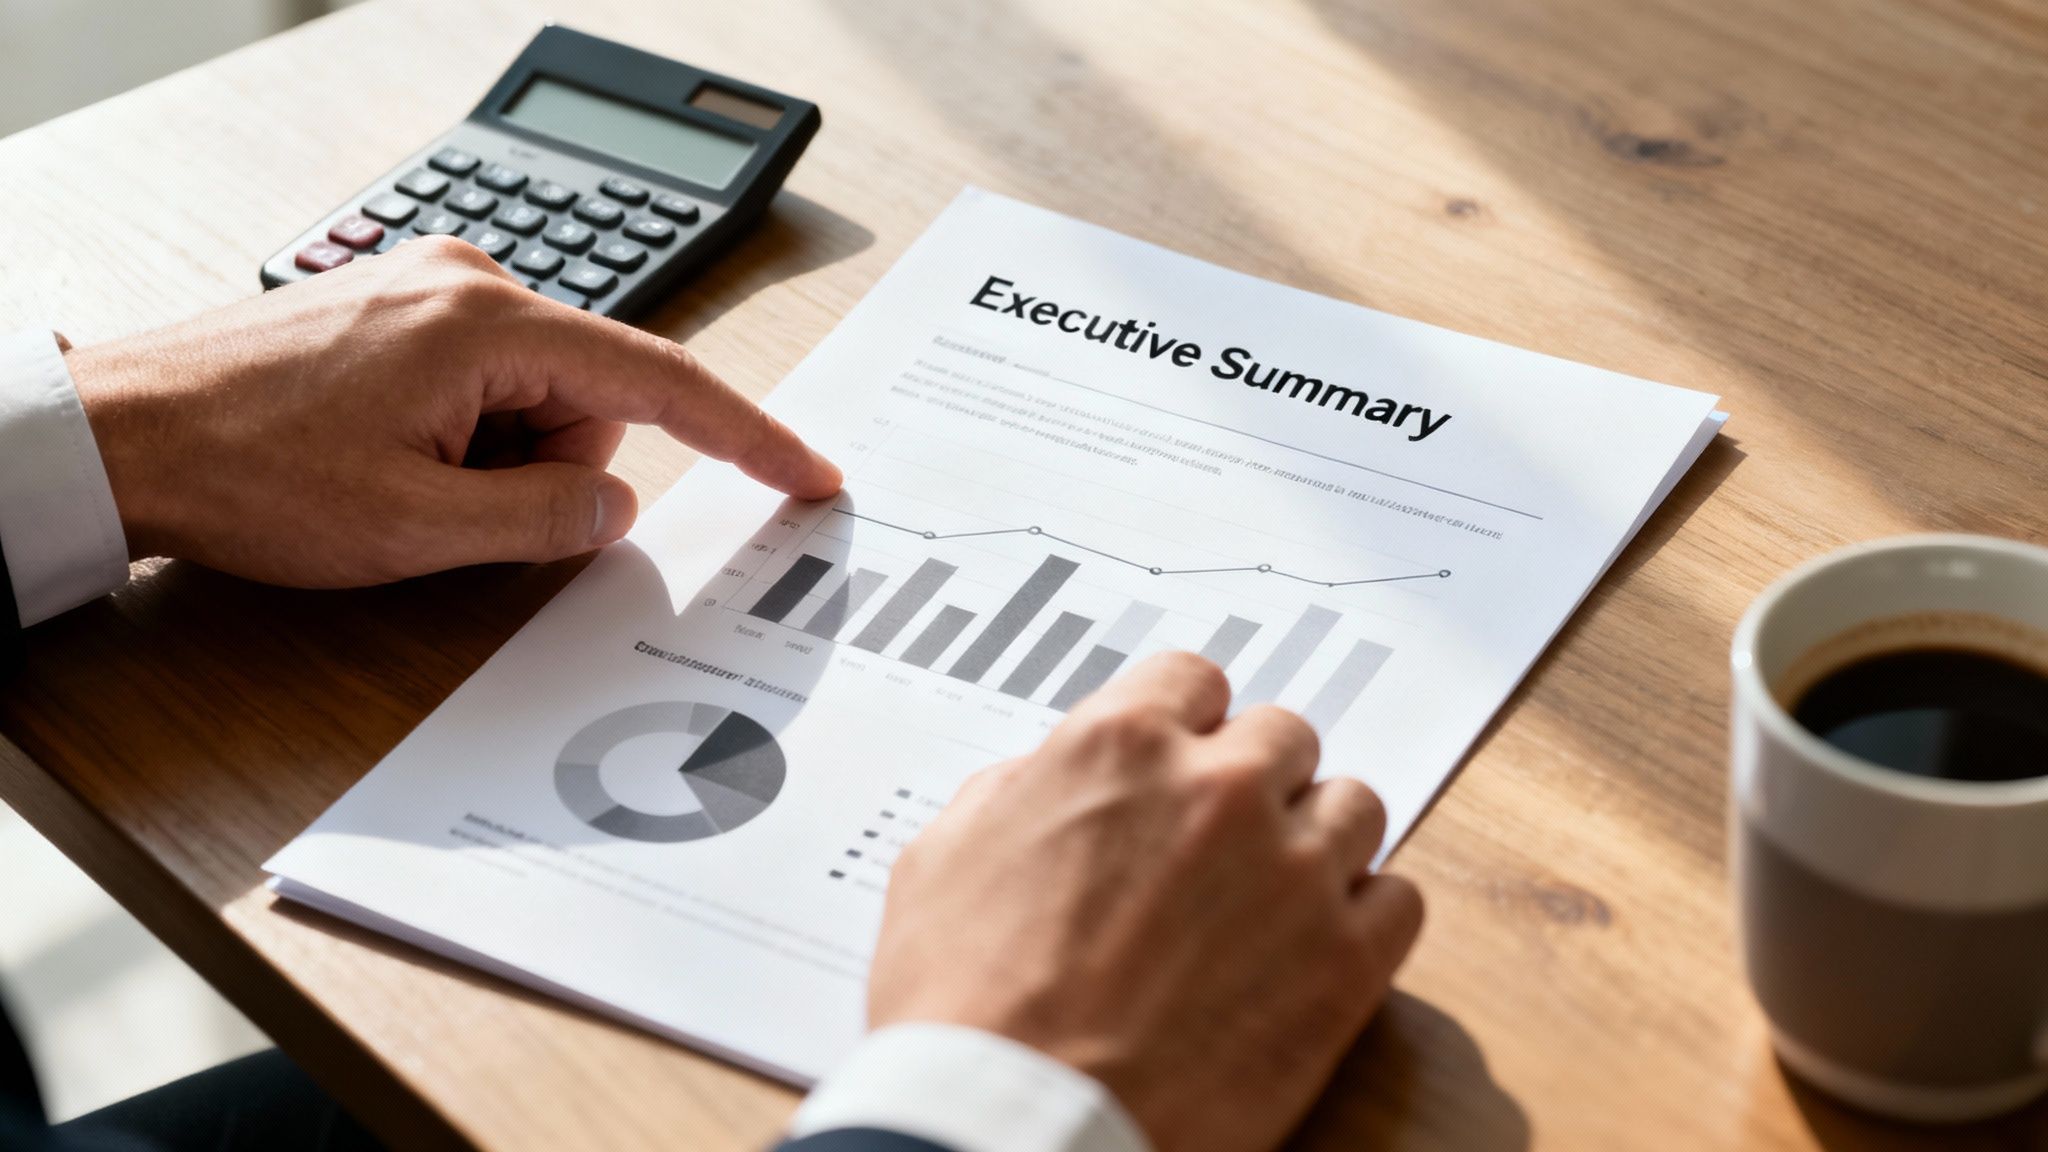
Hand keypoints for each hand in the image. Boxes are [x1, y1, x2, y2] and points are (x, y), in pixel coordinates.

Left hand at [65, 237, 840, 586]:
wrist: (119, 436)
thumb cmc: (248, 472)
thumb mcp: (416, 528)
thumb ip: (546, 521)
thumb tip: (616, 510)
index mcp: (490, 324)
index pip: (662, 384)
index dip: (749, 438)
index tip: (809, 475)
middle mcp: (470, 285)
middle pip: (590, 404)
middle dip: (550, 476)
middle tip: (453, 512)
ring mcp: (431, 292)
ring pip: (536, 404)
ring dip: (495, 464)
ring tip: (398, 483)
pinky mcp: (401, 313)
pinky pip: (486, 388)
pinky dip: (463, 440)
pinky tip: (387, 458)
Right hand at [869, 653, 1424, 1151]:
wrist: (1019, 1122)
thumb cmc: (963, 1004)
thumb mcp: (943, 858)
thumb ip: (1014, 791)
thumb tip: (1049, 782)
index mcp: (1120, 746)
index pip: (1195, 678)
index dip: (1187, 724)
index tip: (1186, 759)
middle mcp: (1219, 788)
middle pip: (1284, 737)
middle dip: (1255, 783)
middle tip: (1223, 843)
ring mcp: (1293, 870)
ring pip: (1355, 807)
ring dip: (1317, 842)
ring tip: (1273, 900)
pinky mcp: (1346, 961)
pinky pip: (1399, 900)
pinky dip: (1367, 919)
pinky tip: (1315, 950)